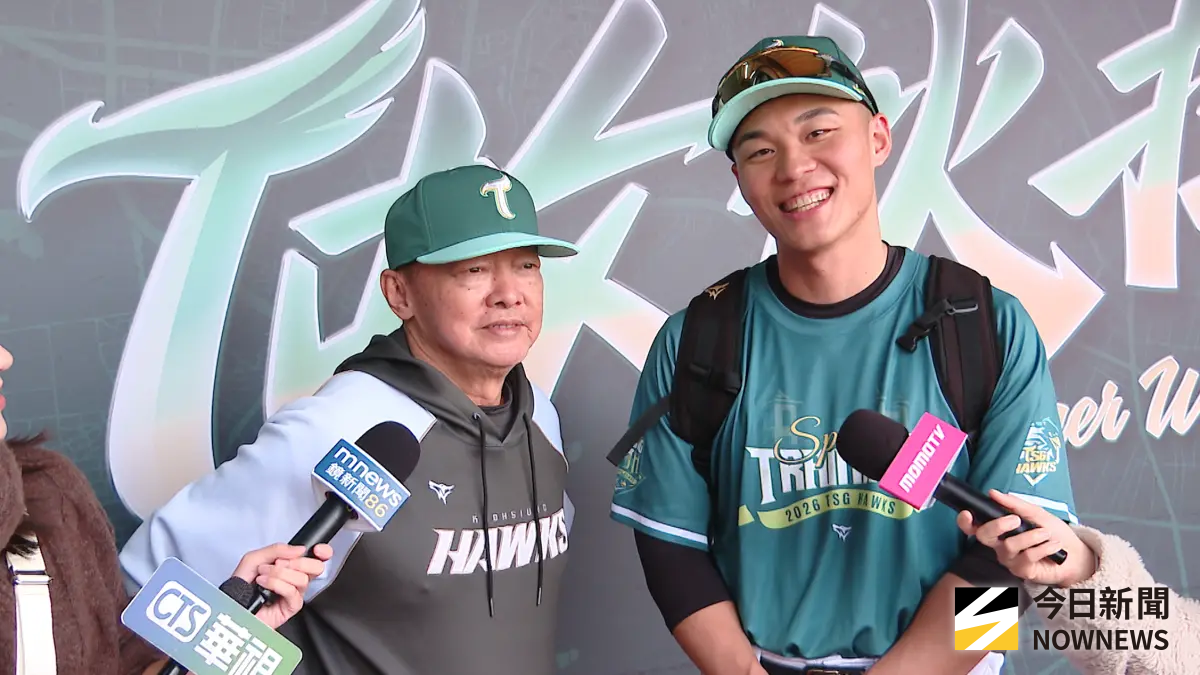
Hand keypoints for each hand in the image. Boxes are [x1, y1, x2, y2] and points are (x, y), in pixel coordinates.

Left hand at [229, 543, 332, 629]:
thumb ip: (277, 549)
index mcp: (290, 566)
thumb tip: (300, 549)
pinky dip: (276, 584)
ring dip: (279, 573)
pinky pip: (292, 591)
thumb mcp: (254, 558)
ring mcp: (294, 594)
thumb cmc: (240, 585)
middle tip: (280, 564)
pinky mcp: (290, 608)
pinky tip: (264, 584)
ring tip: (262, 576)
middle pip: (316, 567)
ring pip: (302, 578)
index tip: (318, 550)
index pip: (316, 558)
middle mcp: (295, 580)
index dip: (323, 552)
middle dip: (298, 562)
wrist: (230, 605)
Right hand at [956, 490, 1095, 586]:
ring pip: (1010, 545)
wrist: (1074, 554)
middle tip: (1016, 520)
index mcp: (999, 530)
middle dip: (997, 525)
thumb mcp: (1035, 513)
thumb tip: (994, 493)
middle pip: (984, 536)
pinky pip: (1027, 556)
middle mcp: (1000, 545)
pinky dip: (1043, 547)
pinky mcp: (1022, 571)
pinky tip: (1053, 545)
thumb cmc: (1053, 532)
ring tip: (1046, 533)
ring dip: (1031, 536)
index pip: (975, 527)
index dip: (966, 522)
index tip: (967, 513)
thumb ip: (1014, 504)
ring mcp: (1010, 559)